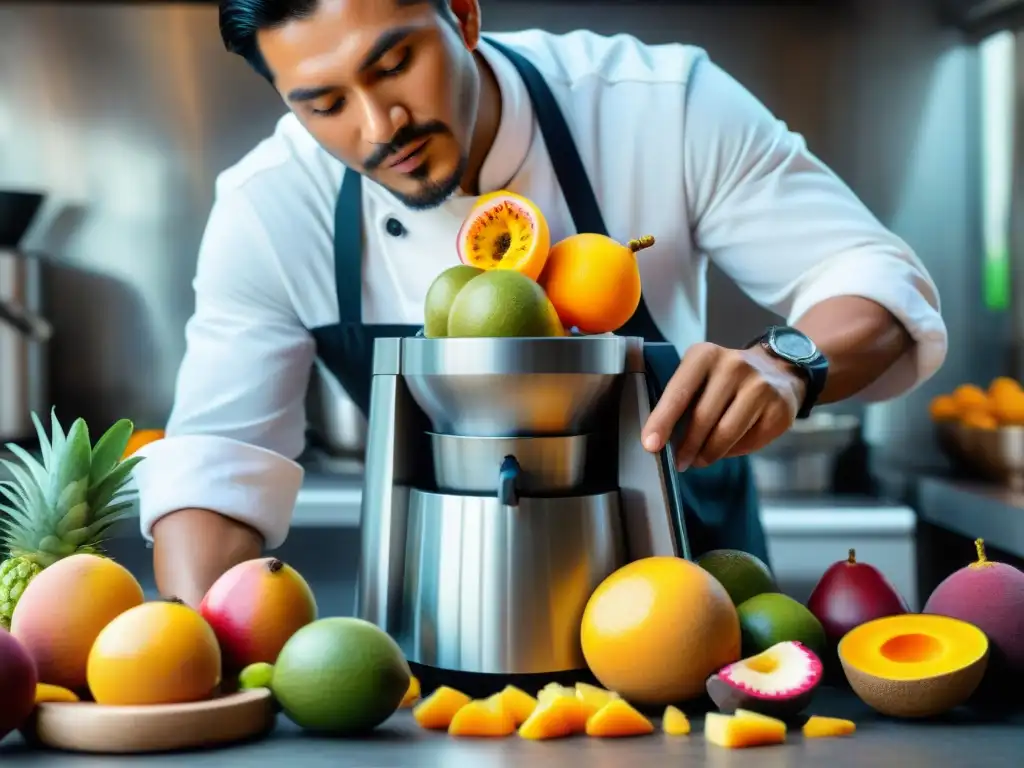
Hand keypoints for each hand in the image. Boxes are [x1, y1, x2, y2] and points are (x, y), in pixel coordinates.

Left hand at [641, 342, 805, 469]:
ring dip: (708, 454)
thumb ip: (682, 399)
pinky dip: (733, 451)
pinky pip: (749, 442)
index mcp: (705, 355)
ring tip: (699, 460)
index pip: (679, 392)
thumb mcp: (700, 375)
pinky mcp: (779, 409)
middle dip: (687, 446)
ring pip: (726, 434)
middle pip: (703, 418)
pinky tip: (728, 448)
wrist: (777, 370)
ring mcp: (761, 387)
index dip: (663, 421)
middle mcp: (734, 366)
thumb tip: (661, 439)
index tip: (650, 445)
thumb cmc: (724, 379)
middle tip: (680, 462)